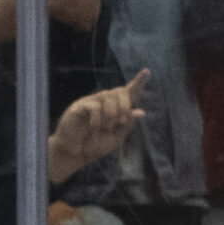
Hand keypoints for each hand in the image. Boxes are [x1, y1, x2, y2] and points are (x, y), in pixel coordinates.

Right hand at [46, 68, 147, 183]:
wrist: (77, 153)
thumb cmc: (95, 145)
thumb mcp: (116, 137)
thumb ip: (127, 125)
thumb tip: (141, 111)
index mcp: (115, 109)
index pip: (128, 93)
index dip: (138, 82)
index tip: (147, 71)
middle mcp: (103, 102)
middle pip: (120, 91)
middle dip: (124, 107)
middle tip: (119, 123)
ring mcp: (90, 102)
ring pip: (108, 96)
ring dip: (112, 115)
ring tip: (105, 128)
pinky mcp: (79, 106)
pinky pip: (95, 106)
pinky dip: (98, 119)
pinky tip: (94, 128)